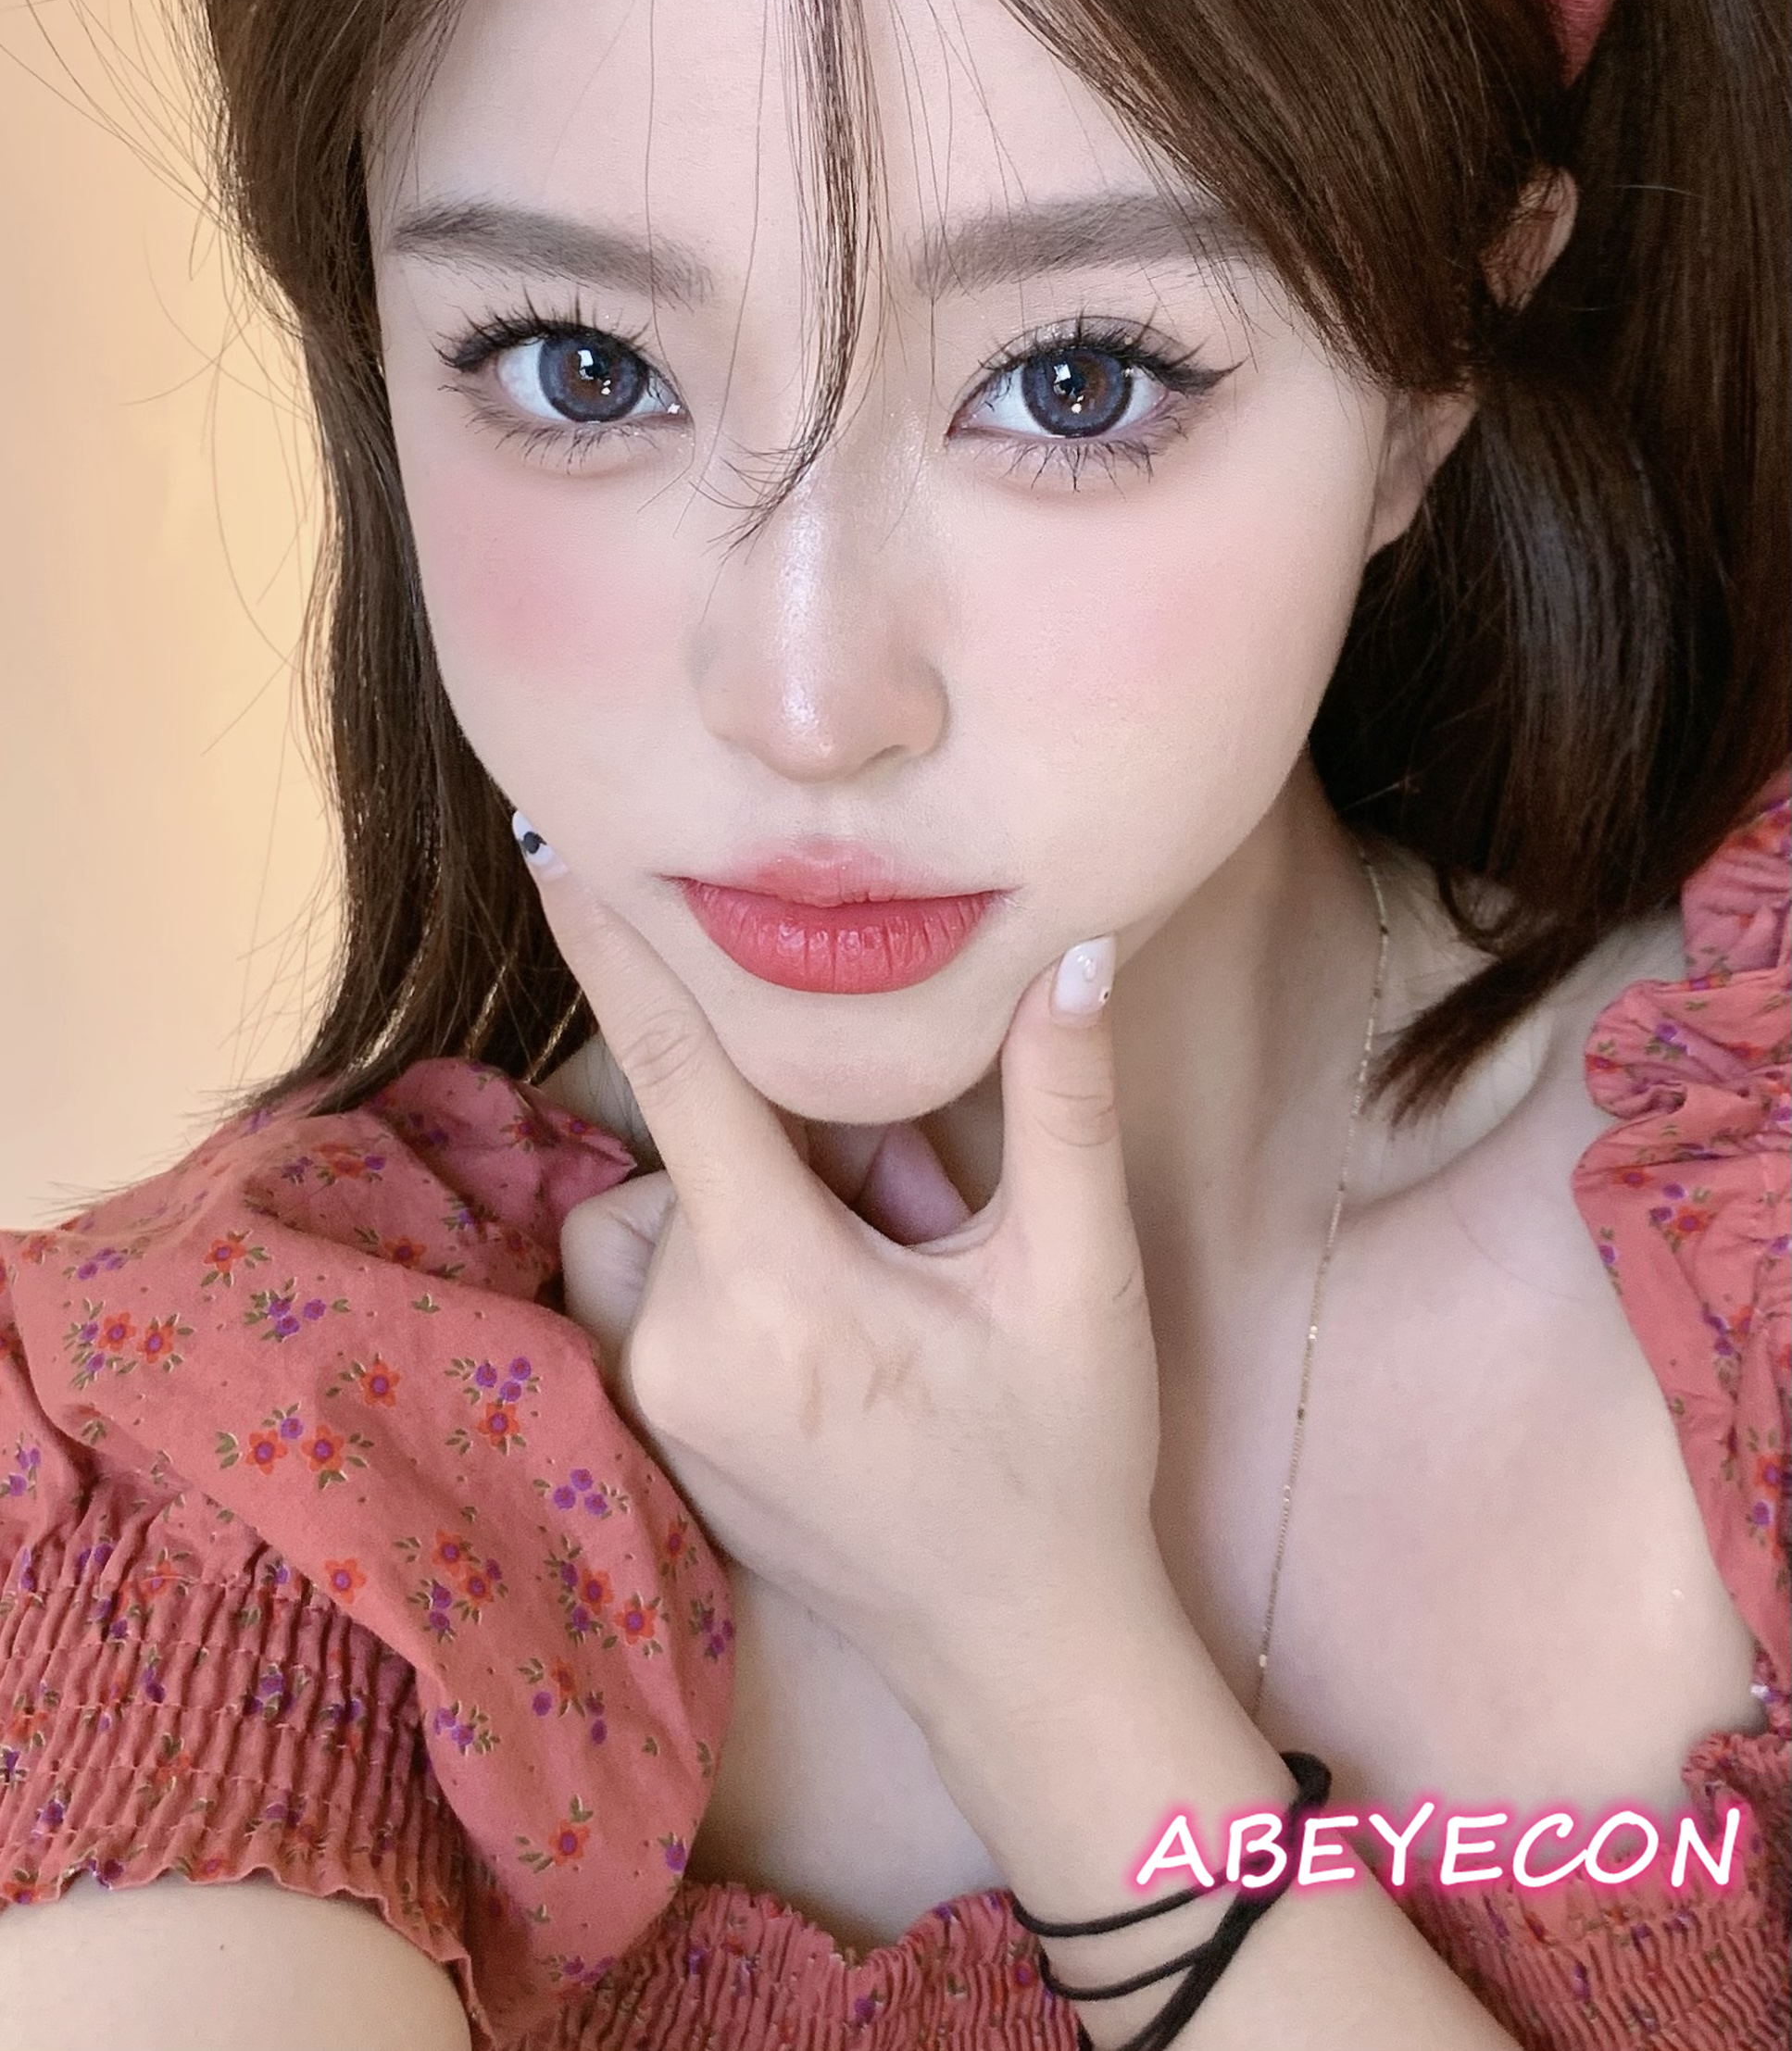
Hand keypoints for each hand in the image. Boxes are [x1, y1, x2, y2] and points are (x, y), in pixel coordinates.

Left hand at [545, 879, 1164, 1719]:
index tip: (551, 846)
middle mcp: (684, 1350)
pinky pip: (649, 1289)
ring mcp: (654, 1403)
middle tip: (918, 1217)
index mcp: (783, 1298)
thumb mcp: (1079, 1279)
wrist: (1016, 1653)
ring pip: (662, 1216)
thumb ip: (1063, 1104)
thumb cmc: (1061, 1462)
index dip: (619, 954)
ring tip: (874, 1278)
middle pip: (693, 1151)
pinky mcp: (650, 1434)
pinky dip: (727, 1265)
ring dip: (753, 1206)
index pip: (678, 1082)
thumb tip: (1071, 951)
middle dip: (799, 1145)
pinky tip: (828, 1330)